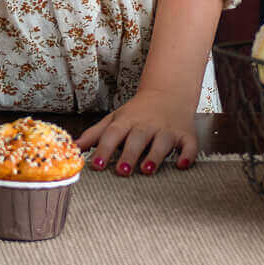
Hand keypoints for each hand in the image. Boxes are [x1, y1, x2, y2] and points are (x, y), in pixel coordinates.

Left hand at [76, 85, 200, 174]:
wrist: (168, 93)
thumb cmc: (137, 112)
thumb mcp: (114, 119)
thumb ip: (95, 134)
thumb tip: (74, 147)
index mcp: (127, 122)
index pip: (113, 135)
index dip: (104, 150)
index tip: (96, 165)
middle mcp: (147, 125)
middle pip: (137, 139)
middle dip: (129, 154)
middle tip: (122, 171)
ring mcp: (167, 129)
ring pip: (162, 142)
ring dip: (155, 156)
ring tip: (146, 170)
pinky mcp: (186, 134)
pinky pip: (189, 145)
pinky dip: (188, 155)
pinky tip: (183, 165)